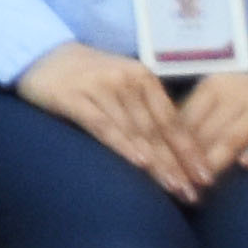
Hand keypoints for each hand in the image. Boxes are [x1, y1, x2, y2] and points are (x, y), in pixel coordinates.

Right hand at [13, 40, 202, 203]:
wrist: (41, 54)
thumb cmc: (88, 76)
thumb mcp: (123, 84)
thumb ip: (146, 109)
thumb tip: (176, 148)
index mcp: (143, 77)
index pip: (172, 120)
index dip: (190, 151)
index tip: (206, 178)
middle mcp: (126, 80)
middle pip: (156, 130)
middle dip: (176, 164)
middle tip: (193, 193)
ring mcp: (101, 87)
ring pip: (134, 131)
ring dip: (156, 163)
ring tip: (172, 188)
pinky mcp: (74, 97)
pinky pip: (103, 125)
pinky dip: (122, 145)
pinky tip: (138, 163)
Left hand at [171, 45, 247, 181]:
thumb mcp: (222, 88)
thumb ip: (198, 112)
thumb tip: (162, 140)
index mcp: (213, 87)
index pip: (184, 119)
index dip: (168, 146)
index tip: (156, 169)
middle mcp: (235, 95)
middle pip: (206, 132)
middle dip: (188, 161)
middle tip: (174, 186)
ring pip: (233, 136)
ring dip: (216, 161)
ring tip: (202, 185)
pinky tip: (247, 165)